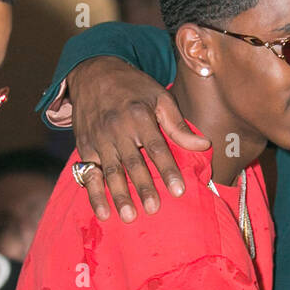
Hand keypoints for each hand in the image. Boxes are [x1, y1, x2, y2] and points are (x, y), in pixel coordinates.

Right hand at [68, 57, 207, 222]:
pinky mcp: (85, 147)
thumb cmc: (133, 88)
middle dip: (143, 187)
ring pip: (110, 171)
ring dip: (119, 195)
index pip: (156, 148)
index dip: (167, 170)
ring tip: (130, 217)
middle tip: (154, 209)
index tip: (179, 191)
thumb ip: (178, 125)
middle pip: (132, 163)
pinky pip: (89, 174)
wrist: (93, 73)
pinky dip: (95, 195)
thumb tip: (204, 145)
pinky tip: (103, 213)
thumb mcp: (159, 97)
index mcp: (139, 116)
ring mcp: (99, 139)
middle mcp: (118, 129)